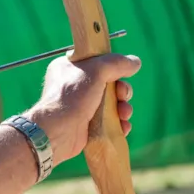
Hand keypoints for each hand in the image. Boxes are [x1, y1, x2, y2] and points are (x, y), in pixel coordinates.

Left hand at [25, 53, 140, 164]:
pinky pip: (110, 122)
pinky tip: (123, 126)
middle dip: (121, 91)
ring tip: (124, 114)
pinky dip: (119, 123)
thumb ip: (116, 63)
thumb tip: (136, 62)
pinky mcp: (88, 126)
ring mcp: (81, 107)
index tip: (120, 72)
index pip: (97, 62)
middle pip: (109, 84)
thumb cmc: (72, 96)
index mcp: (70, 68)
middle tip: (122, 95)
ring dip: (123, 108)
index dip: (111, 67)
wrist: (58, 132)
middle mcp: (75, 86)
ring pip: (112, 104)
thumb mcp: (95, 71)